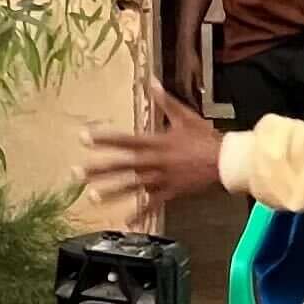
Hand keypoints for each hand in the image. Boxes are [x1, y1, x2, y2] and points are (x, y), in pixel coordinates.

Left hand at [83, 85, 227, 212]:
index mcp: (157, 142)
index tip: (84, 138)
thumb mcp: (184, 115)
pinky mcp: (171, 192)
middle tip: (77, 173)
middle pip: (122, 166)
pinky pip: (154, 204)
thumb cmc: (205, 137)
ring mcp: (162, 179)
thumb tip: (151, 81)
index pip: (125, 141)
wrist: (226, 160)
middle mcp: (155, 161)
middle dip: (99, 169)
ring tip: (92, 197)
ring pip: (133, 187)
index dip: (104, 139)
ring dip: (112, 192)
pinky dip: (141, 213)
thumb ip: (164, 101)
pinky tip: (126, 221)